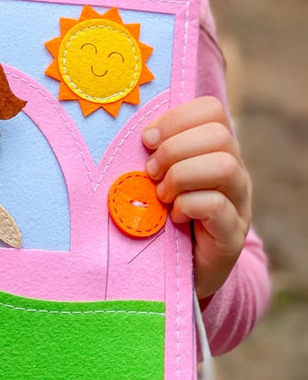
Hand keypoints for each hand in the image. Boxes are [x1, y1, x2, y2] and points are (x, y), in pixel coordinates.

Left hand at [142, 96, 251, 299]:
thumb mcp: (158, 176)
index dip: (176, 118)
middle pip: (219, 135)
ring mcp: (239, 203)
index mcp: (216, 149)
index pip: (211, 110)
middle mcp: (235, 172)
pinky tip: (173, 216)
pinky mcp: (233, 234)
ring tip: (162, 194)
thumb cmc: (162, 214)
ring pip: (224, 166)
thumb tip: (140, 133)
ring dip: (181, 176)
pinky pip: (216, 205)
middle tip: (151, 172)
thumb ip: (155, 152)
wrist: (183, 269)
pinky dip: (187, 205)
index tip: (148, 140)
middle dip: (175, 150)